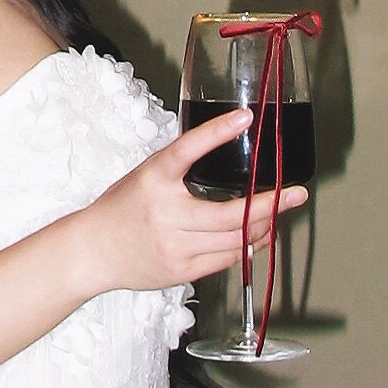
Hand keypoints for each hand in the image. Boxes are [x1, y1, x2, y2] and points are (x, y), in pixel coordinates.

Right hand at [77, 110, 307, 296]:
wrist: (93, 251)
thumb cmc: (121, 209)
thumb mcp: (146, 175)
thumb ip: (180, 164)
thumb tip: (223, 141)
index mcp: (153, 180)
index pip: (187, 148)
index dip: (216, 132)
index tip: (246, 117)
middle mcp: (165, 214)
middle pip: (229, 214)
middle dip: (269, 205)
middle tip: (295, 194)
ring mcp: (173, 246)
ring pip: (233, 240)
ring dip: (262, 227)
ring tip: (277, 215)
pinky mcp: (180, 270)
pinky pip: (224, 260)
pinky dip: (245, 248)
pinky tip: (257, 237)